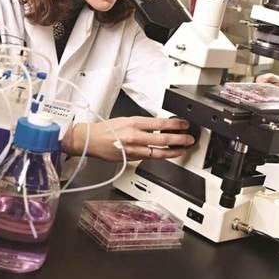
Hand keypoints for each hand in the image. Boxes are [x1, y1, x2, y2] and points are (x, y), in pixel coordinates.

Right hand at [61, 116, 194, 161]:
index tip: (184, 124)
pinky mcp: (130, 159)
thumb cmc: (104, 130)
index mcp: (133, 123)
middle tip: (189, 139)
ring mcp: (133, 149)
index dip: (175, 125)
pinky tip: (166, 155)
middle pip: (162, 139)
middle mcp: (134, 136)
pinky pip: (148, 158)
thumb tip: (157, 127)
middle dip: (179, 139)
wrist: (89, 140)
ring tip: (182, 149)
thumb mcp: (125, 120)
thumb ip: (141, 124)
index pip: (159, 123)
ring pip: (158, 152)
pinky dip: (159, 156)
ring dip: (173, 151)